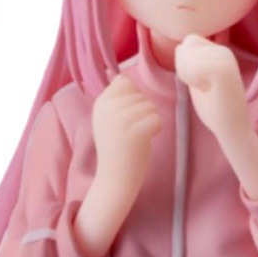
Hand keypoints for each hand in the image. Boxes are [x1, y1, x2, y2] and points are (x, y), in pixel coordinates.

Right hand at [91, 74, 161, 203]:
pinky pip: (157, 119)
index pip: (125, 83)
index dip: (133, 99)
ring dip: (150, 122)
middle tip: (131, 132)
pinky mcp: (135, 132)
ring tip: (136, 137)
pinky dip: (156, 130)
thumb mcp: (106, 119)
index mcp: (100, 102)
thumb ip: (114, 99)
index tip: (126, 118)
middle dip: (143, 112)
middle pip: (141, 95)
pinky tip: (144, 141)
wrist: (114, 178)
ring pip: (151, 107)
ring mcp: (121, 119)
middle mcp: (108, 108)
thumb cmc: (116, 148)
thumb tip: (122, 78)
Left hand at [175, 35, 257, 199]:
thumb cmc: (214, 110)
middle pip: (186, 45)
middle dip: (183, 67)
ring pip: (187, 54)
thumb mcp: (198, 81)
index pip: (189, 42)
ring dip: (188, 75)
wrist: (232, 130)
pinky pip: (193, 66)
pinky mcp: (224, 69)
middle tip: (202, 87)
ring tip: (206, 89)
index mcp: (220, 52)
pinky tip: (208, 90)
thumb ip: (190, 64)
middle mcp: (224, 51)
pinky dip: (193, 80)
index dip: (185, 62)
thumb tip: (180, 47)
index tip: (199, 81)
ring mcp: (225, 58)